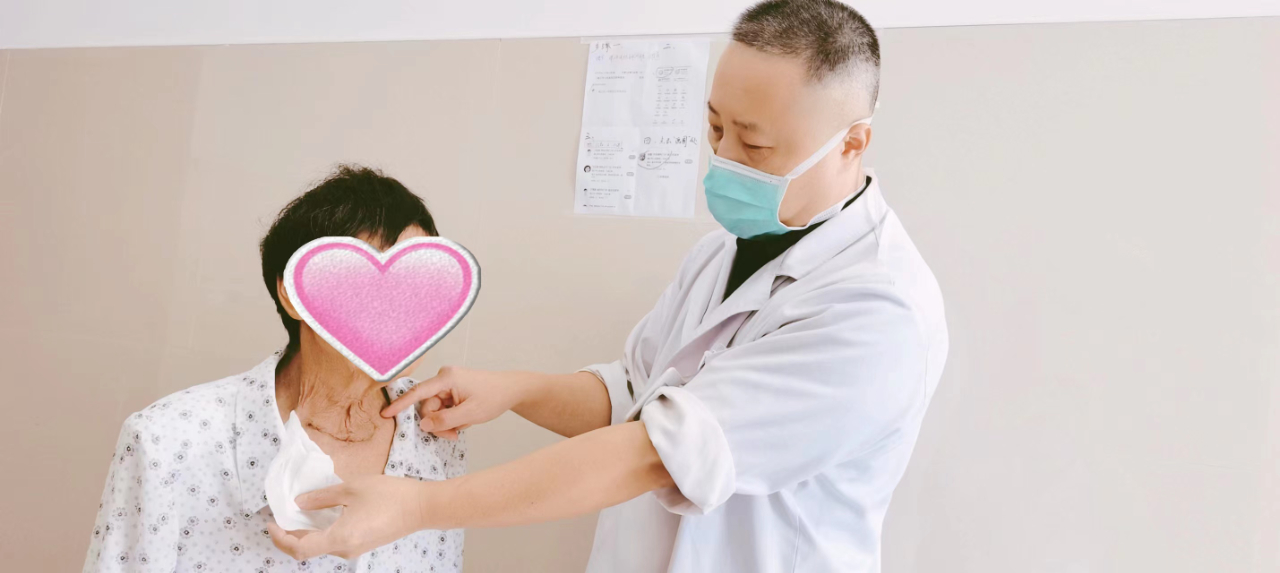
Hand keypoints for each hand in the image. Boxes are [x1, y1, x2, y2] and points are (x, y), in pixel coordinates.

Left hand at [267, 475, 431, 560]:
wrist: (422, 507)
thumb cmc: (389, 495)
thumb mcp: (352, 489)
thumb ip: (322, 497)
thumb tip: (299, 503)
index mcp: (339, 538)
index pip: (299, 548)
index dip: (280, 538)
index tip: (271, 522)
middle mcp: (344, 550)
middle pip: (307, 549)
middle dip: (290, 533)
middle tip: (281, 513)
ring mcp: (354, 549)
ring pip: (320, 545)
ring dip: (306, 531)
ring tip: (299, 510)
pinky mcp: (362, 544)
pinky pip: (333, 541)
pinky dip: (321, 530)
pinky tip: (320, 514)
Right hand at [383, 366, 529, 439]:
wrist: (511, 389)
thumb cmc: (494, 397)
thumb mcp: (470, 414)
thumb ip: (445, 421)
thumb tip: (423, 425)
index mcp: (447, 378)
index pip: (418, 392)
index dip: (400, 405)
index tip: (385, 413)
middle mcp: (444, 377)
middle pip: (427, 406)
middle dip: (437, 423)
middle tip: (453, 435)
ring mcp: (447, 382)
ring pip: (435, 409)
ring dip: (445, 422)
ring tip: (463, 426)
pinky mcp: (451, 389)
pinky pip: (442, 407)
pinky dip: (451, 417)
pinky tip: (464, 419)